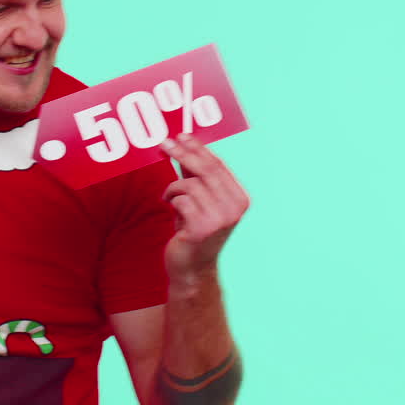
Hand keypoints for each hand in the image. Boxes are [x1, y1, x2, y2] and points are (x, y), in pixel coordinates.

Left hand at [159, 134, 248, 284]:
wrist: (192, 268)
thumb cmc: (194, 231)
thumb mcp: (199, 199)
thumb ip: (196, 176)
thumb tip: (185, 145)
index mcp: (239, 198)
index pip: (218, 165)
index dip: (198, 148)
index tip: (182, 136)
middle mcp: (234, 208)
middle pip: (206, 170)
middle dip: (183, 153)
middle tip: (164, 144)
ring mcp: (220, 219)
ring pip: (190, 185)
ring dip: (173, 188)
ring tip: (170, 198)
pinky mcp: (202, 228)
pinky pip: (181, 200)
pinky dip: (172, 201)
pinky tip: (172, 210)